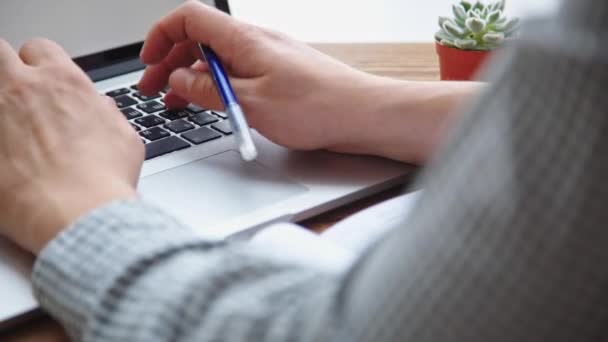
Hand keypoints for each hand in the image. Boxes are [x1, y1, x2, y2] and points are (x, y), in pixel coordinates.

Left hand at [0, 39, 142, 252]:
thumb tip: (99, 108)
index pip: (40, 49)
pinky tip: (7, 158)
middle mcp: (24, 89)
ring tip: (10, 128)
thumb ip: (106, 114)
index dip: (40, 66)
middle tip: (13, 96)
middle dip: (6, 69)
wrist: (78, 213)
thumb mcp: (124, 137)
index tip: (41, 82)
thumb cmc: (104, 180)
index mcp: (64, 82)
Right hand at [138, 1, 377, 150]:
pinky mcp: (278, 74)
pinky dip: (217, 86)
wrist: (361, 114)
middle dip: (170, 61)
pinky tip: (210, 104)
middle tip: (153, 89)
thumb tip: (181, 80)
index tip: (148, 60)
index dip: (162, 35)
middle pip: (200, 40)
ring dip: (192, 77)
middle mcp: (255, 42)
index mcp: (245, 39)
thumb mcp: (251, 104)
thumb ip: (210, 91)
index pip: (190, 18)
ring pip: (218, 59)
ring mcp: (267, 57)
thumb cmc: (318, 107)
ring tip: (174, 101)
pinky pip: (238, 72)